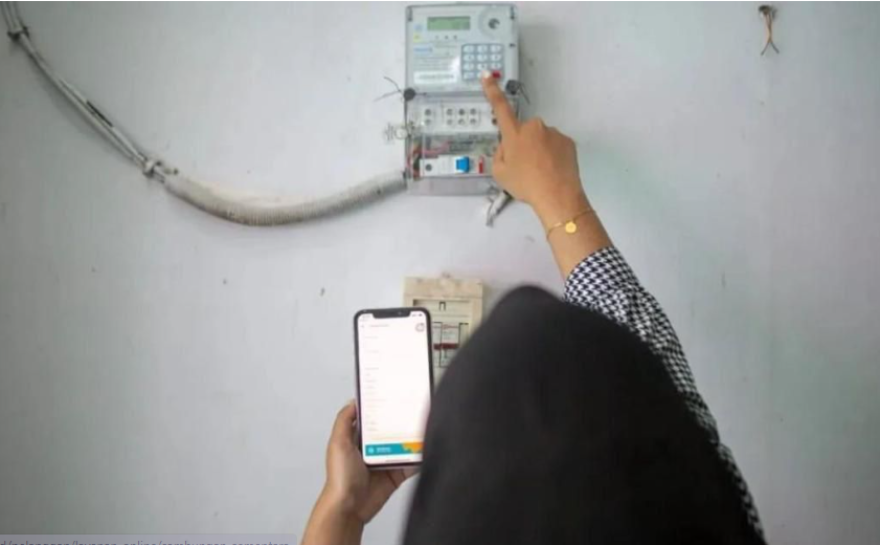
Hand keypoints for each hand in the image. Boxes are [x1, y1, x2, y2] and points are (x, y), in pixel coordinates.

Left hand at [319, 401, 415, 523]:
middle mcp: (373, 448)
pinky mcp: (396, 474)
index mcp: (358, 439)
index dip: (382, 408)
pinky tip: (425, 450)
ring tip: (422, 429)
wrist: (350, 508)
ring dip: (413, 439)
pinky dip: (419, 458)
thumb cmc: (340, 478)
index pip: (373, 418)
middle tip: (413, 410)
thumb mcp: (338, 443)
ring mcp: (386, 461)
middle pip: (392, 430)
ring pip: (404, 445)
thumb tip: (353, 402)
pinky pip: (412, 463)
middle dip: (402, 422)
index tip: (393, 396)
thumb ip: (343, 420)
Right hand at [481, 73, 589, 224]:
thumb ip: (500, 154)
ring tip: (540, 172)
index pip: (500, 108)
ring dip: (539, 150)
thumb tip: (507, 146)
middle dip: (523, 143)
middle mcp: (534, 127)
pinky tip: (552, 170)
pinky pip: (555, 145)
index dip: (492, 91)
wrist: (557, 195)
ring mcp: (553, 133)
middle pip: (524, 131)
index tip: (487, 75)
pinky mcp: (567, 141)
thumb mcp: (500, 173)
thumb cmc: (525, 185)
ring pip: (541, 138)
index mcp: (514, 134)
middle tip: (524, 166)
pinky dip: (553, 155)